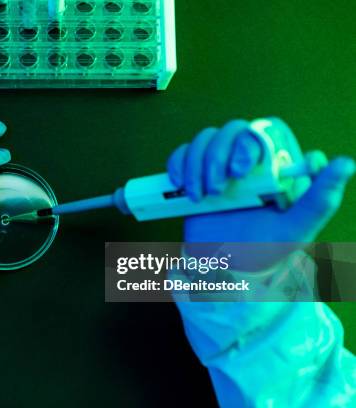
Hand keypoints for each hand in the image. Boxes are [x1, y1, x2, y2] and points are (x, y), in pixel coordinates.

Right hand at [167, 118, 353, 245]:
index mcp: (276, 167)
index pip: (267, 131)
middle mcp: (249, 161)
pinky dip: (178, 166)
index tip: (241, 171)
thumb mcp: (296, 229)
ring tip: (198, 196)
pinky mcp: (194, 174)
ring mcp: (219, 166)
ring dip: (196, 164)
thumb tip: (345, 162)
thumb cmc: (263, 250)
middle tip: (216, 190)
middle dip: (217, 157)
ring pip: (205, 139)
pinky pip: (182, 154)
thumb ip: (320, 199)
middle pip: (231, 130)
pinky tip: (182, 188)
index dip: (251, 142)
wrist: (222, 268)